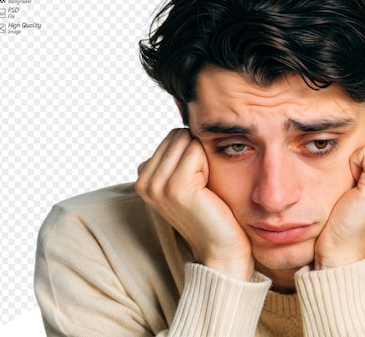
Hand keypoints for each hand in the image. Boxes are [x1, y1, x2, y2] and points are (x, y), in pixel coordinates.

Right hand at [135, 129, 253, 280]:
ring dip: (205, 158)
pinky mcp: (176, 187)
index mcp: (143, 176)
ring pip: (187, 140)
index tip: (199, 181)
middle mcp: (143, 180)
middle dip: (199, 151)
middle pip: (178, 134)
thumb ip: (179, 153)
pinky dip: (210, 165)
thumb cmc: (213, 212)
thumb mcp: (189, 179)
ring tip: (206, 187)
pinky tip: (210, 190)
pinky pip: (197, 151)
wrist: (221, 249)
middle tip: (205, 184)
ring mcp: (157, 184)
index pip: (173, 135)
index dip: (194, 151)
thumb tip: (186, 115)